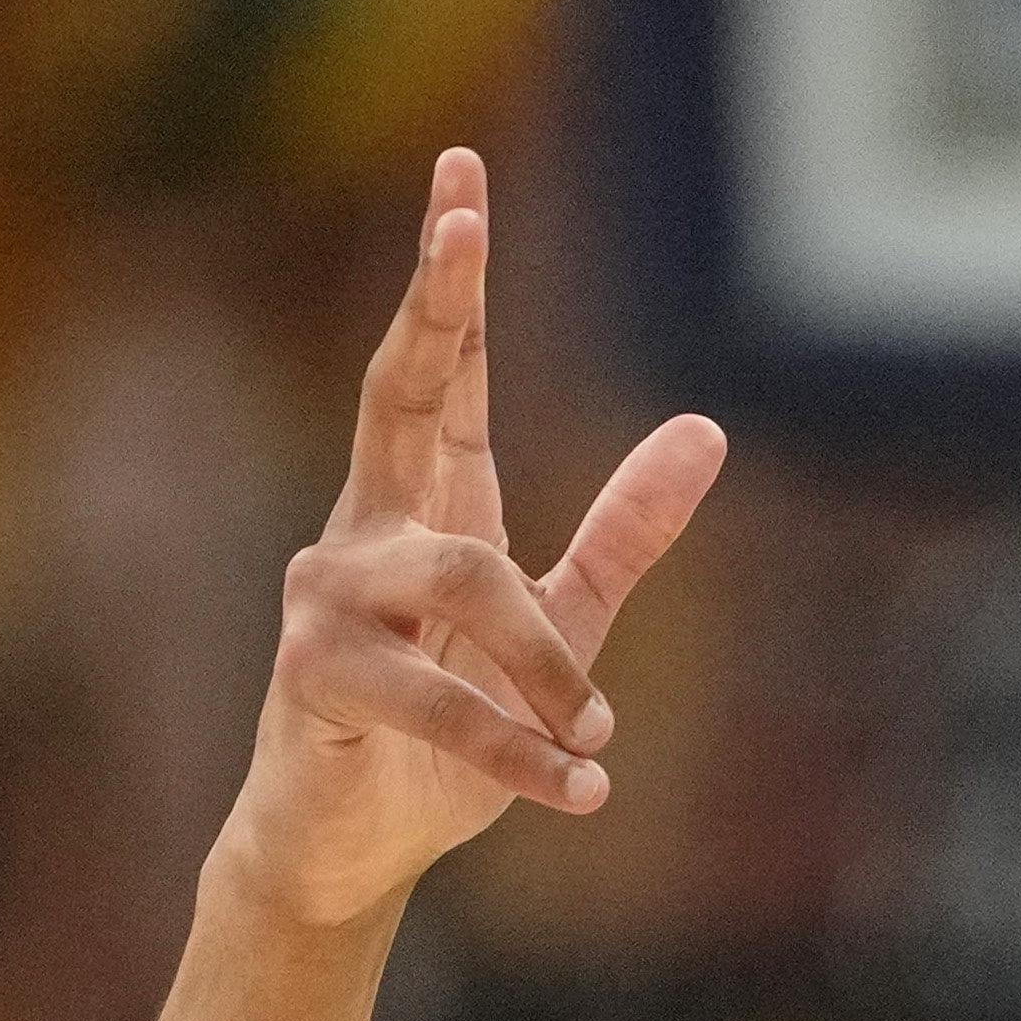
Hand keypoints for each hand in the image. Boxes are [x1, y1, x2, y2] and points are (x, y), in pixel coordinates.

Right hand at [225, 148, 725, 928]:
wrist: (355, 845)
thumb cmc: (446, 732)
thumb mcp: (560, 620)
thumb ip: (625, 529)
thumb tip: (705, 428)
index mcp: (423, 507)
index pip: (440, 371)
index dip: (452, 278)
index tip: (462, 176)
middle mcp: (364, 532)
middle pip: (398, 394)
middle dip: (433, 305)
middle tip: (461, 217)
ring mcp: (329, 601)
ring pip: (469, 582)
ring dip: (551, 673)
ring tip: (593, 739)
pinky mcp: (315, 681)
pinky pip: (443, 701)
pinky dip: (523, 753)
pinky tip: (581, 791)